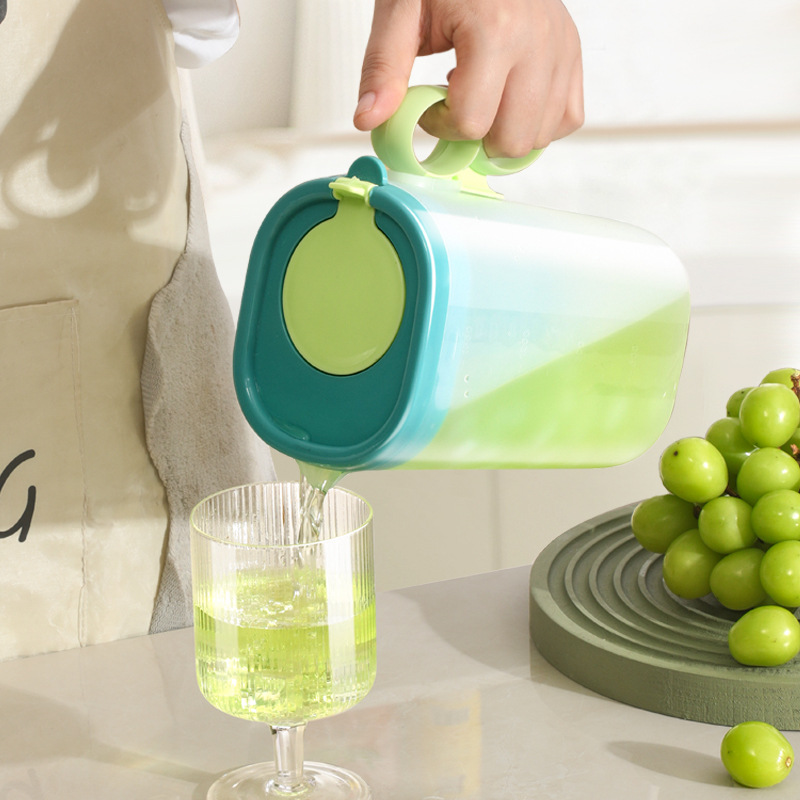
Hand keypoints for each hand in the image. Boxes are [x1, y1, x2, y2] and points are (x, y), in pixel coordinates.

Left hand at [354, 0, 583, 156]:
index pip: (471, 122)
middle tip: (456, 107)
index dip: (440, 125)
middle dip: (475, 139)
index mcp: (495, 29)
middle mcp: (538, 41)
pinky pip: (567, 118)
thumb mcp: (400, 9)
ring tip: (483, 97)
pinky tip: (510, 103)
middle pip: (511, 140)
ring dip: (504, 133)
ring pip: (539, 138)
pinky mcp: (573, 54)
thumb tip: (368, 120)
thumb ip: (383, 67)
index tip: (429, 102)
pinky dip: (537, 124)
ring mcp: (561, 49)